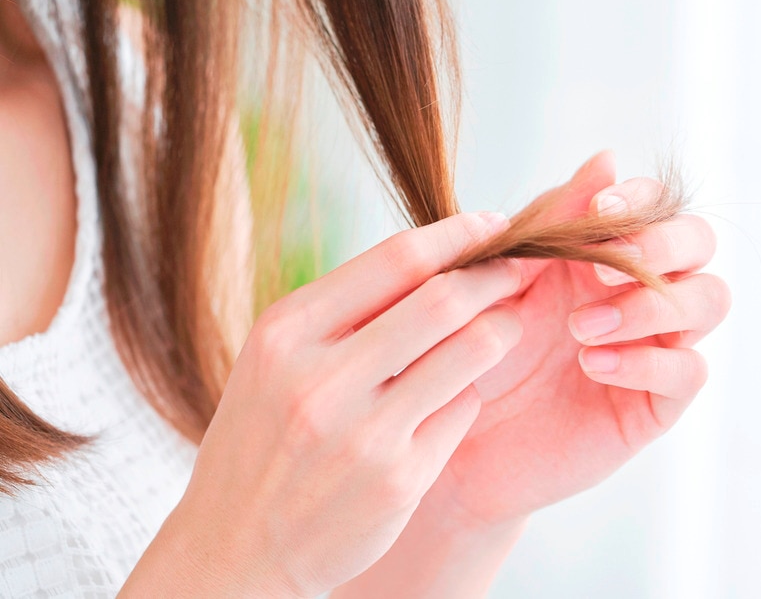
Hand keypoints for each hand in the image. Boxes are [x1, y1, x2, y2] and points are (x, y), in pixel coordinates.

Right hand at [122, 213, 522, 596]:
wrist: (235, 541)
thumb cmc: (264, 434)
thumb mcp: (277, 358)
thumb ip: (345, 309)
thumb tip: (437, 255)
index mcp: (287, 332)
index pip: (396, 259)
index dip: (458, 235)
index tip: (492, 225)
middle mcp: (320, 379)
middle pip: (443, 301)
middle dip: (494, 275)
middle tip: (519, 267)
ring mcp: (362, 434)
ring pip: (470, 352)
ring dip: (500, 329)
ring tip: (505, 324)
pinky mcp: (397, 480)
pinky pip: (462, 411)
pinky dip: (469, 393)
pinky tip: (456, 395)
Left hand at [417, 151, 730, 528]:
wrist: (459, 428)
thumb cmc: (480, 345)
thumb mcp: (510, 276)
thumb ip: (555, 220)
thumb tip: (606, 158)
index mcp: (608, 252)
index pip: (658, 204)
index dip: (641, 199)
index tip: (600, 211)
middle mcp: (643, 292)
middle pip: (699, 243)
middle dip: (660, 245)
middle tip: (599, 268)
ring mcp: (656, 345)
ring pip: (709, 299)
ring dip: (650, 303)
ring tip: (580, 328)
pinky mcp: (658, 402)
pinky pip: (688, 370)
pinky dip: (643, 361)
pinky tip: (590, 363)